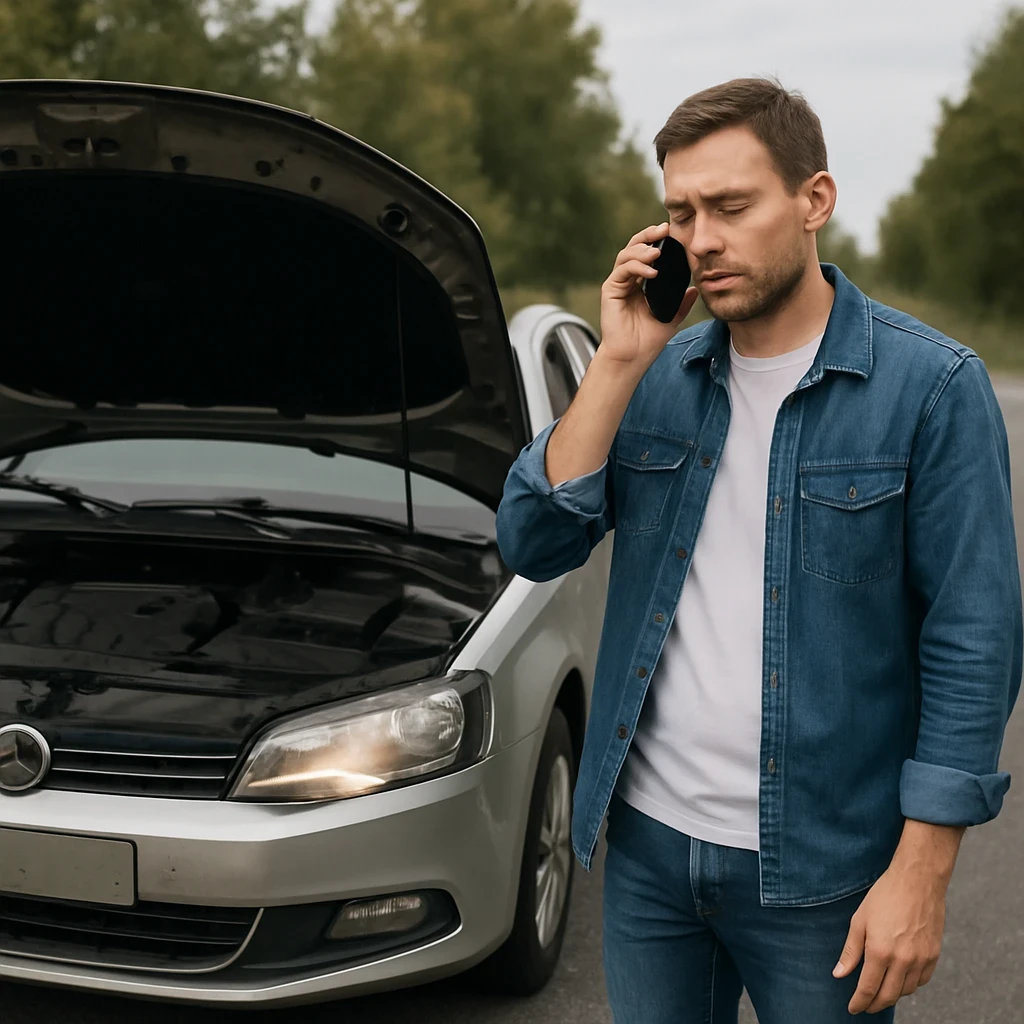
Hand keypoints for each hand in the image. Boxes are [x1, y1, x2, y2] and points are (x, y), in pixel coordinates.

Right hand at [599, 222, 698, 369]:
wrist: (632, 357)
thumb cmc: (649, 341)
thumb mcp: (672, 318)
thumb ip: (682, 302)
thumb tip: (696, 288)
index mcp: (642, 283)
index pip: (649, 254)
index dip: (659, 241)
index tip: (674, 234)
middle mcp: (629, 280)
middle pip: (636, 247)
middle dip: (649, 235)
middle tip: (665, 229)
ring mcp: (618, 284)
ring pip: (627, 254)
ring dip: (643, 249)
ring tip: (658, 251)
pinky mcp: (610, 290)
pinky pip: (622, 270)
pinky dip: (636, 266)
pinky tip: (652, 271)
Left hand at [833, 858, 947, 1013]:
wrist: (917, 881)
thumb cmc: (884, 896)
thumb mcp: (859, 920)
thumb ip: (850, 951)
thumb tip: (839, 974)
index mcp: (880, 951)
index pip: (868, 988)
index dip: (859, 1002)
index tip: (853, 1009)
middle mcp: (902, 960)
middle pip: (888, 996)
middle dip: (875, 1004)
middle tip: (866, 1006)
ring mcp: (921, 959)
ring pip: (906, 991)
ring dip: (892, 995)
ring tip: (881, 991)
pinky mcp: (934, 955)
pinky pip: (922, 981)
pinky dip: (910, 985)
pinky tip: (901, 980)